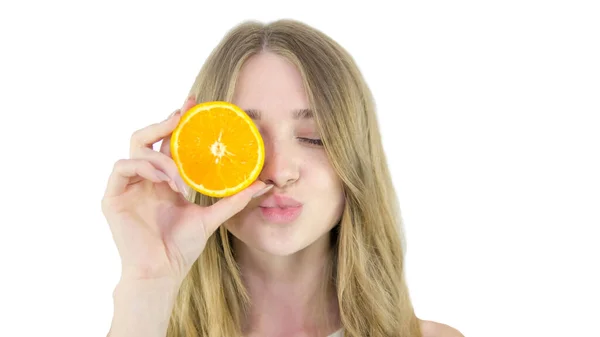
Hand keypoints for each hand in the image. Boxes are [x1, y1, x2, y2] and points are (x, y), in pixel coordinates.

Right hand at [101, 96, 269, 284]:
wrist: (162, 272)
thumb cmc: (182, 247)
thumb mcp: (211, 218)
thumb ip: (233, 200)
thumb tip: (263, 185)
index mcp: (164, 179)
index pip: (169, 143)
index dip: (179, 122)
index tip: (195, 106)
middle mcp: (145, 178)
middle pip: (147, 136)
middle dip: (165, 123)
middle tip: (183, 115)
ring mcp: (128, 186)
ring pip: (136, 147)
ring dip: (162, 157)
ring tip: (180, 178)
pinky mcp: (113, 197)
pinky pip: (123, 166)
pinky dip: (145, 168)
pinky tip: (164, 182)